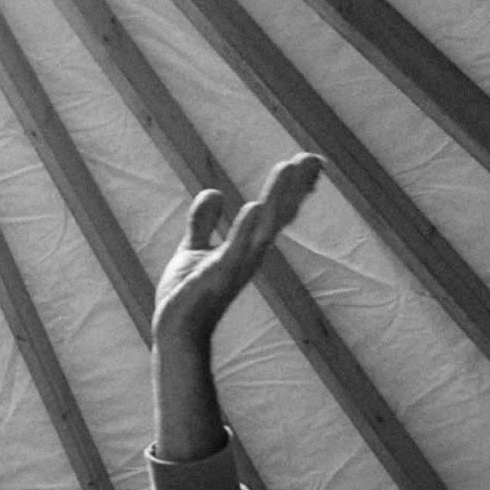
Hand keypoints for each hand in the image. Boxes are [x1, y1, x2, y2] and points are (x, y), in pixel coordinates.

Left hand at [152, 156, 320, 346]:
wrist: (176, 331)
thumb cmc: (189, 295)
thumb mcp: (195, 248)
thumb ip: (204, 221)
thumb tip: (215, 192)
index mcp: (247, 246)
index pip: (276, 211)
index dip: (293, 187)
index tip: (310, 160)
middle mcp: (250, 254)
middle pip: (279, 215)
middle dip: (294, 186)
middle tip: (313, 158)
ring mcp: (236, 265)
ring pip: (263, 226)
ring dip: (277, 197)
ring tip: (289, 168)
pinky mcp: (217, 276)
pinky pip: (235, 249)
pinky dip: (245, 228)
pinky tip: (255, 206)